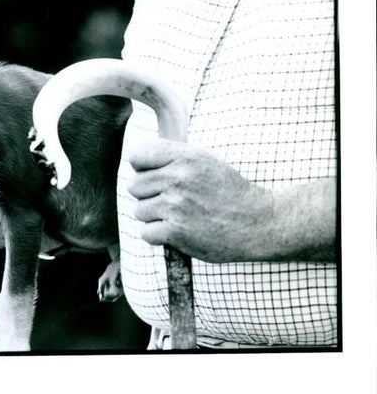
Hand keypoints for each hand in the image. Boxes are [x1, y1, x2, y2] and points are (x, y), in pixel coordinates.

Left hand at [127, 139, 334, 262]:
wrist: (259, 224)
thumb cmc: (230, 193)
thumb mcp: (206, 162)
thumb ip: (173, 157)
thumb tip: (136, 159)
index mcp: (185, 157)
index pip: (137, 156)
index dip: (141, 168)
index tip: (154, 177)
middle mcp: (178, 178)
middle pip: (134, 186)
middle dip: (148, 196)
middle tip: (171, 202)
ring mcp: (176, 205)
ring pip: (139, 211)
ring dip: (154, 218)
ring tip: (179, 217)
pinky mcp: (176, 231)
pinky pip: (146, 233)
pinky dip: (158, 236)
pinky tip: (178, 232)